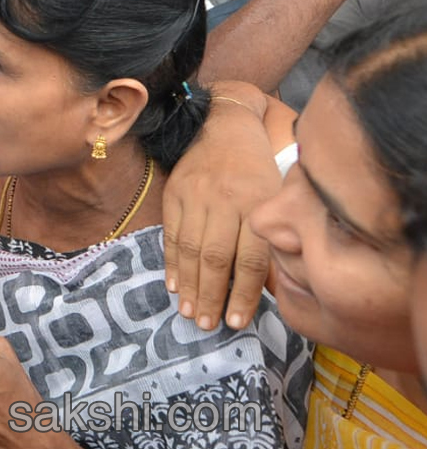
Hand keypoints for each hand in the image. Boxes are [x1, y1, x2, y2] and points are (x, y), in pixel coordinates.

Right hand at [163, 82, 276, 330]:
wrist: (226, 123)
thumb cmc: (260, 166)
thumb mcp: (277, 194)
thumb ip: (272, 234)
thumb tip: (269, 286)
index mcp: (256, 203)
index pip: (250, 257)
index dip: (243, 292)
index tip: (236, 321)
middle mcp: (225, 200)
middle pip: (216, 257)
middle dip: (211, 295)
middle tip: (207, 325)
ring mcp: (196, 196)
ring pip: (190, 249)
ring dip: (188, 285)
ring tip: (189, 312)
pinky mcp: (175, 193)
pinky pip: (172, 234)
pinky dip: (171, 262)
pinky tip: (174, 285)